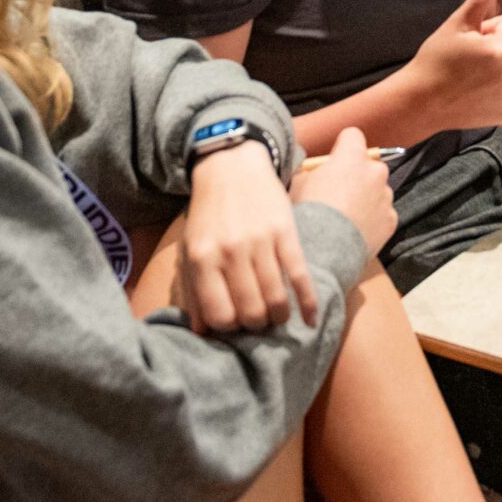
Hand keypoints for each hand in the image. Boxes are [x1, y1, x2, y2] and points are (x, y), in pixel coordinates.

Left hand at [180, 136, 317, 331]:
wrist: (231, 167)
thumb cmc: (209, 215)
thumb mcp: (191, 250)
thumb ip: (193, 291)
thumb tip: (201, 334)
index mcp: (202, 259)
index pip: (220, 315)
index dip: (230, 328)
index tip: (235, 323)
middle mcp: (230, 252)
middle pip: (251, 312)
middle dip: (257, 324)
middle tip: (258, 319)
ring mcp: (260, 242)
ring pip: (277, 299)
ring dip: (279, 316)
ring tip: (278, 315)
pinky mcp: (286, 232)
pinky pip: (300, 276)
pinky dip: (308, 303)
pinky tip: (310, 318)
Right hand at [293, 123, 396, 255]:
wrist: (324, 251)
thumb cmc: (308, 213)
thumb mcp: (299, 183)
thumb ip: (314, 171)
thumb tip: (314, 172)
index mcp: (352, 157)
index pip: (353, 135)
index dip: (342, 147)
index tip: (334, 161)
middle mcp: (375, 172)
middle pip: (368, 164)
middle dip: (356, 175)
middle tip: (337, 193)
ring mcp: (386, 196)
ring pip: (377, 190)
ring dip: (365, 198)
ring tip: (345, 217)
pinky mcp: (391, 219)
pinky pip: (382, 213)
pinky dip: (372, 219)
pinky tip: (354, 230)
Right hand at [404, 0, 501, 128]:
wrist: (420, 102)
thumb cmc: (435, 59)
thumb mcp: (456, 24)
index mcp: (499, 50)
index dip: (491, 27)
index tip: (471, 40)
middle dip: (498, 44)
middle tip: (470, 57)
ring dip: (501, 65)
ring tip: (472, 74)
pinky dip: (501, 86)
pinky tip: (478, 90)